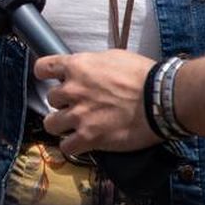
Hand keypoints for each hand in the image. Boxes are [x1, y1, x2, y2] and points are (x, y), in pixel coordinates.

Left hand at [36, 50, 159, 153]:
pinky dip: (73, 146)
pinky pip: (67, 147)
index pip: (43, 68)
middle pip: (51, 99)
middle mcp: (72, 90)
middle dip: (63, 103)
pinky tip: (81, 144)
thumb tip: (87, 70)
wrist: (162, 98)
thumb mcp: (114, 57)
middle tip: (78, 106)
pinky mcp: (89, 137)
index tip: (50, 79)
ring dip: (62, 125)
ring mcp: (79, 115)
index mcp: (77, 66)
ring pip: (51, 124)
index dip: (45, 74)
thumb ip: (93, 65)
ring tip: (75, 127)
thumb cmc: (143, 75)